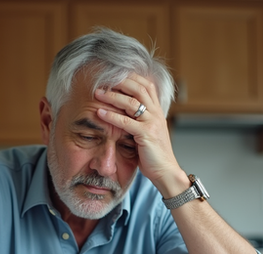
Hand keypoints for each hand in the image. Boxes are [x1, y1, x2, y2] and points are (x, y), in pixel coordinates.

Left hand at [94, 74, 187, 196]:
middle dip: (120, 81)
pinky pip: (126, 121)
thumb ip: (139, 119)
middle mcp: (156, 113)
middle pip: (138, 88)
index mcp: (157, 110)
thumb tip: (121, 110)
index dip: (131, 77)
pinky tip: (99, 113)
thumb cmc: (153, 154)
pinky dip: (111, 116)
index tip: (114, 74)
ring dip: (112, 96)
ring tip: (97, 93)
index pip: (146, 85)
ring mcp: (152, 123)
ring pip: (131, 102)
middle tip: (103, 79)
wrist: (165, 171)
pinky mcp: (146, 134)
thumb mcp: (148, 131)